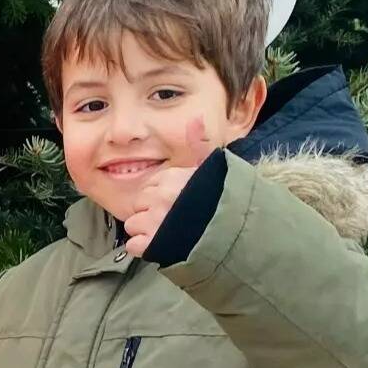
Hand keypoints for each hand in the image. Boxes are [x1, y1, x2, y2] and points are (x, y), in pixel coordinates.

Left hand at [123, 118, 217, 257]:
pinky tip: (161, 246)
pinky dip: (144, 248)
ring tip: (168, 233)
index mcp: (172, 177)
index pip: (150, 185)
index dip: (161, 195)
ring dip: (146, 232)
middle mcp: (161, 196)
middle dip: (151, 212)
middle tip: (173, 219)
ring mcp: (156, 221)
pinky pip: (133, 245)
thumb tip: (196, 119)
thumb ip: (200, 144)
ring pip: (133, 225)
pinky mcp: (153, 244)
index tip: (177, 201)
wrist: (234, 233)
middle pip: (139, 204)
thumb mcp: (213, 167)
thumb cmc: (223, 199)